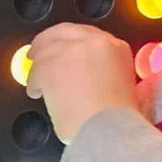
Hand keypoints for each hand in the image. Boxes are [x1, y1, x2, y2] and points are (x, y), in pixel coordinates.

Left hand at [25, 24, 140, 142]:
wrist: (108, 128)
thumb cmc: (118, 119)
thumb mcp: (127, 90)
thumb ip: (114, 77)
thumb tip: (109, 82)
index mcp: (116, 47)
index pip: (88, 36)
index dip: (73, 44)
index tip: (66, 51)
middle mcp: (94, 42)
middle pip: (63, 33)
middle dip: (49, 42)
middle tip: (39, 53)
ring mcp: (70, 50)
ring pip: (46, 49)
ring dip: (38, 65)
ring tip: (35, 77)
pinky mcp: (50, 65)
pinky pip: (35, 70)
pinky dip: (33, 82)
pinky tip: (36, 92)